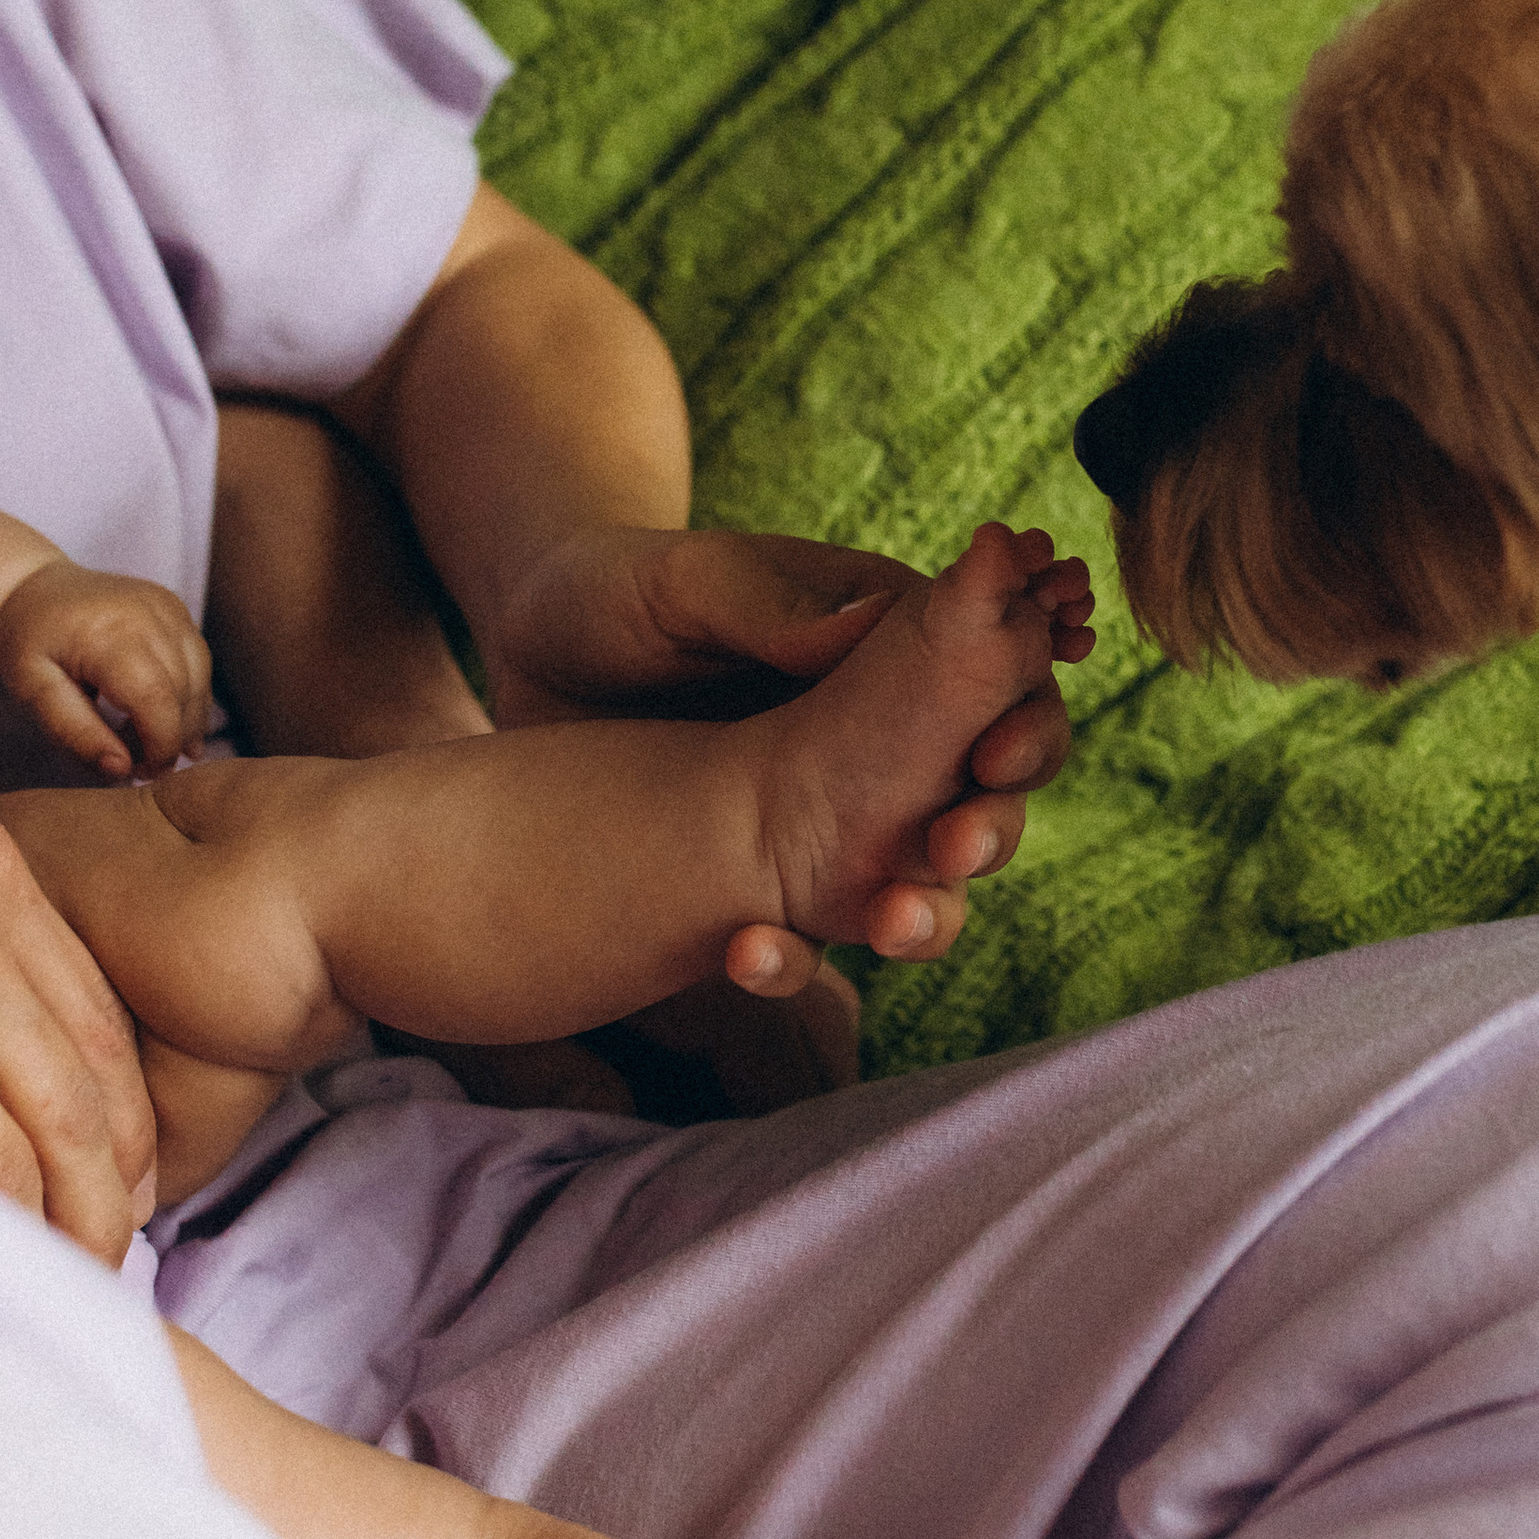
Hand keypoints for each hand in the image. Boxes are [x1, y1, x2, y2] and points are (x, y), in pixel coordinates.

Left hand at [0, 557, 213, 777]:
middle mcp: (148, 614)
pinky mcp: (175, 607)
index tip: (143, 774)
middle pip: (183, 691)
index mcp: (108, 634)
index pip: (156, 699)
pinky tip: (167, 716)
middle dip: (171, 738)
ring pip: (199, 677)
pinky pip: (198, 660)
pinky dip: (189, 695)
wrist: (30, 587)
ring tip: (153, 744)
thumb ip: (74, 732)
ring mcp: (167, 606)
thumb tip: (121, 769)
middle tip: (141, 766)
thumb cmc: (26, 642)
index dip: (160, 745)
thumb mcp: (31, 692)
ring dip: (186, 720)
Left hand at [493, 523, 1089, 989]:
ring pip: (920, 879)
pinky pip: (807, 936)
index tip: (994, 758)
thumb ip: (767, 600)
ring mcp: (829, 817)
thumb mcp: (673, 579)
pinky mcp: (763, 884)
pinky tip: (752, 957)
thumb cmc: (605, 590)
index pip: (1000, 678)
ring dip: (925, 910)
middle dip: (990, 825)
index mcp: (883, 637)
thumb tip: (873, 623)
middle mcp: (878, 734)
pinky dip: (796, 959)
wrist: (518, 663)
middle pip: (984, 791)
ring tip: (888, 922)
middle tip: (955, 848)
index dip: (1021, 721)